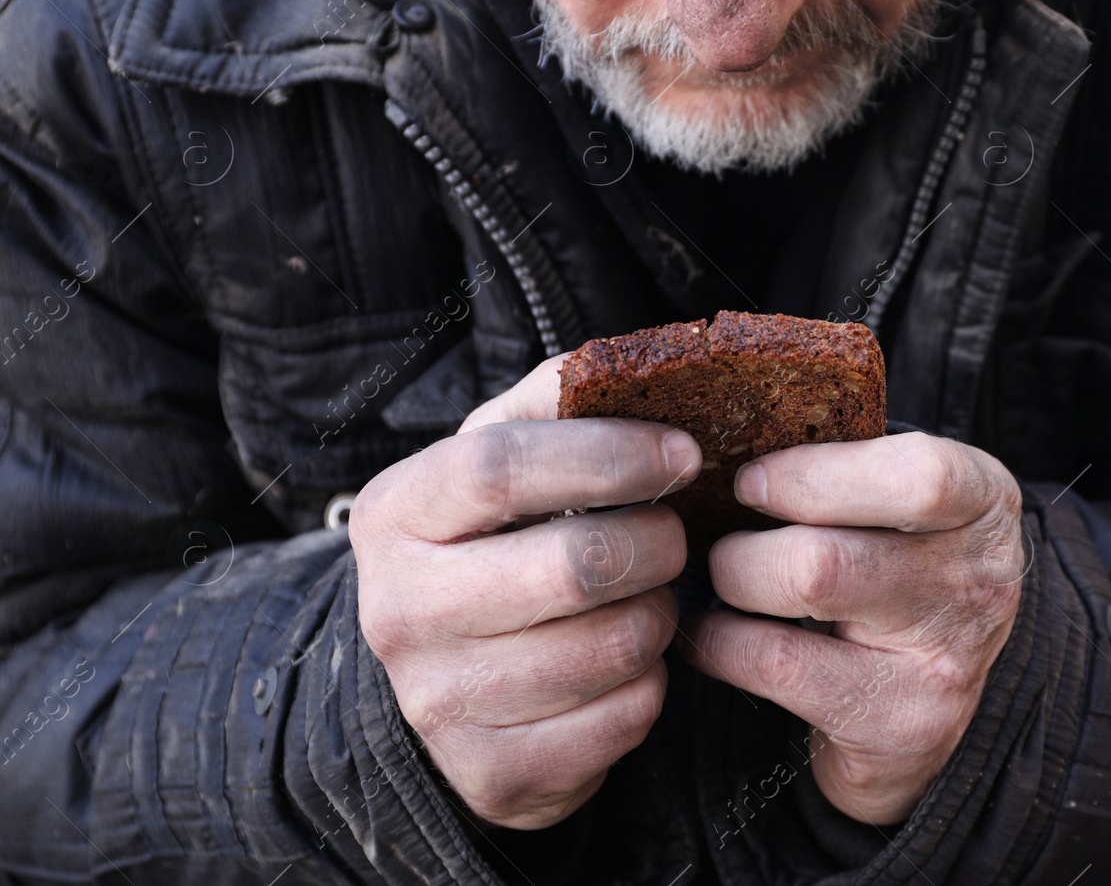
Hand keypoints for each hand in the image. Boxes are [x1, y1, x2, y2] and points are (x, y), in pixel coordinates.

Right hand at [348, 354, 700, 828]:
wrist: (438, 677)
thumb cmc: (489, 543)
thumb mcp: (498, 457)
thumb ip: (553, 402)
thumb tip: (627, 367)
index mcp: (398, 514)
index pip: (503, 468)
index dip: (609, 456)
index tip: (681, 454)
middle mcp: (400, 611)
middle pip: (574, 564)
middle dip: (658, 544)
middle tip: (674, 537)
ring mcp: (439, 703)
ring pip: (612, 646)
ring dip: (660, 615)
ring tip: (648, 598)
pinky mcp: (493, 773)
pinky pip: (624, 718)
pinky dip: (652, 685)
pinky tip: (627, 662)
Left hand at [678, 432, 1025, 823]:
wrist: (929, 701)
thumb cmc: (892, 569)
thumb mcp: (897, 504)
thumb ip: (842, 463)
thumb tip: (718, 431)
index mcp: (983, 499)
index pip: (919, 476)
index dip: (813, 474)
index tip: (751, 481)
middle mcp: (979, 580)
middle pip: (827, 552)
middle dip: (746, 545)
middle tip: (724, 545)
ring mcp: (947, 661)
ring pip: (803, 599)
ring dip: (732, 588)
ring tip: (724, 584)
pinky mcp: (905, 727)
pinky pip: (778, 669)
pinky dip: (720, 646)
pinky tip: (716, 637)